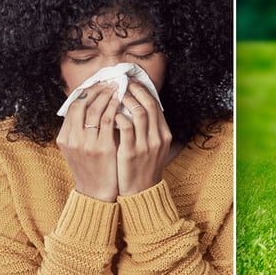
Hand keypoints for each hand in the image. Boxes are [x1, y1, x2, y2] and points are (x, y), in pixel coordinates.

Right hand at [56, 82, 120, 201]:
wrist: (96, 193)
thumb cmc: (91, 168)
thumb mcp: (77, 149)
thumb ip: (79, 130)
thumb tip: (89, 106)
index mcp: (64, 138)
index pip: (73, 106)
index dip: (86, 92)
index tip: (98, 83)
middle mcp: (73, 139)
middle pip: (82, 104)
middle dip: (96, 90)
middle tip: (109, 81)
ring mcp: (87, 144)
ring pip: (95, 110)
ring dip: (107, 95)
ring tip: (117, 87)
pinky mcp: (102, 148)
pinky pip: (108, 121)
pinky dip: (114, 108)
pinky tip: (121, 102)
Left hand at [113, 81, 171, 195]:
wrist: (141, 191)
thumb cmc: (143, 166)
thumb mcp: (153, 147)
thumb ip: (149, 129)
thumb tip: (136, 107)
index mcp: (164, 134)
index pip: (156, 105)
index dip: (143, 91)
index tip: (131, 82)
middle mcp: (158, 138)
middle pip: (149, 105)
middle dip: (135, 90)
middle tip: (122, 83)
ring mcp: (146, 145)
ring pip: (139, 113)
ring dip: (126, 101)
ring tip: (115, 95)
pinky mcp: (131, 153)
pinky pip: (126, 128)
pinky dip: (119, 117)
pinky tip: (110, 114)